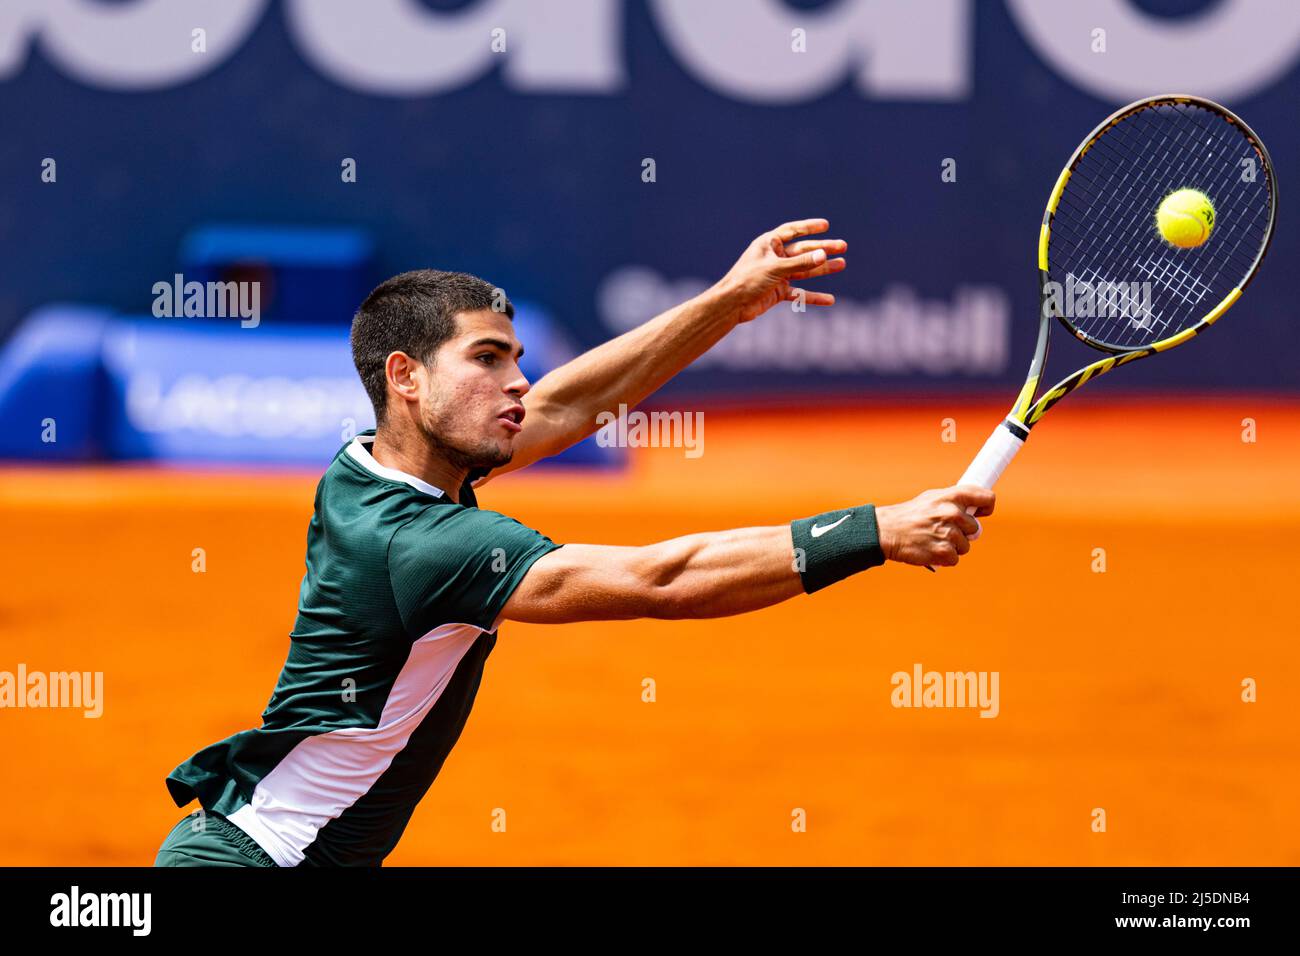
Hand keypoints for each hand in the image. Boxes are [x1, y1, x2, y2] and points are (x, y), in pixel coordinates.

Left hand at [715, 218, 846, 323]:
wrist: (731, 305)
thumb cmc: (747, 280)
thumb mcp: (775, 269)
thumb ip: (800, 263)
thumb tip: (824, 255)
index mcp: (769, 244)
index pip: (792, 230)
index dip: (809, 227)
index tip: (826, 225)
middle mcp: (774, 257)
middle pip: (803, 251)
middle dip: (822, 249)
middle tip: (843, 247)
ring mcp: (777, 275)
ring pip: (804, 270)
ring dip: (822, 268)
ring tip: (841, 264)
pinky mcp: (778, 291)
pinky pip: (800, 293)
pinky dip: (813, 296)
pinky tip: (830, 299)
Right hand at [875, 485, 995, 567]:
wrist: (887, 531)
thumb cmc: (909, 515)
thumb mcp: (931, 498)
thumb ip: (954, 502)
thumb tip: (975, 514)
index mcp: (952, 496)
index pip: (986, 498)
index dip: (986, 507)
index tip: (981, 513)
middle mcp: (952, 513)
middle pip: (975, 529)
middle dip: (962, 533)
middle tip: (942, 530)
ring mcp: (949, 533)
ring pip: (965, 546)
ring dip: (952, 547)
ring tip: (933, 539)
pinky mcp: (943, 551)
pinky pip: (955, 559)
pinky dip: (944, 558)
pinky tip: (930, 549)